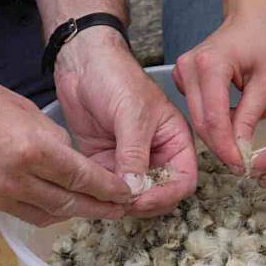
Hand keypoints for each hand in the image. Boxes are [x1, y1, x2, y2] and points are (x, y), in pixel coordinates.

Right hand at [0, 68, 131, 225]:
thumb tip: (68, 159)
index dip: (109, 190)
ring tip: (89, 210)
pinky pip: (20, 212)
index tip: (125, 194)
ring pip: (46, 215)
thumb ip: (51, 139)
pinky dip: (41, 210)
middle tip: (117, 211)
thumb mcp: (23, 109)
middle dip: (98, 209)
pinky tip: (51, 204)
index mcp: (32, 150)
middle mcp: (16, 179)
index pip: (83, 178)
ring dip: (71, 214)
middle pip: (69, 204)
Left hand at [54, 27, 196, 216]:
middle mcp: (156, 154)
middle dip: (143, 203)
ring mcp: (129, 161)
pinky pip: (107, 188)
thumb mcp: (132, 115)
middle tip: (120, 202)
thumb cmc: (116, 77)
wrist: (82, 62)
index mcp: (174, 141)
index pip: (183, 180)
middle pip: (159, 194)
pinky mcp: (105, 162)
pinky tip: (91, 194)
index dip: (166, 195)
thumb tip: (135, 191)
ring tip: (104, 199)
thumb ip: (134, 154)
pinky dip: (101, 195)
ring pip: (133, 196)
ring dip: (120, 202)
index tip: (142, 200)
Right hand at [172, 3, 265, 172]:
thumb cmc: (262, 40)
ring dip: (218, 136)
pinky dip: (213, 121)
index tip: (240, 166)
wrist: (247, 14)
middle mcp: (188, 68)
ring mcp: (181, 72)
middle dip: (221, 146)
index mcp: (210, 65)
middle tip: (240, 164)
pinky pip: (196, 110)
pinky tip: (231, 123)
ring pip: (197, 119)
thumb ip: (250, 116)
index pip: (215, 119)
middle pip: (202, 122)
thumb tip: (241, 150)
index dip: (227, 147)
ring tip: (240, 145)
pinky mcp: (181, 77)